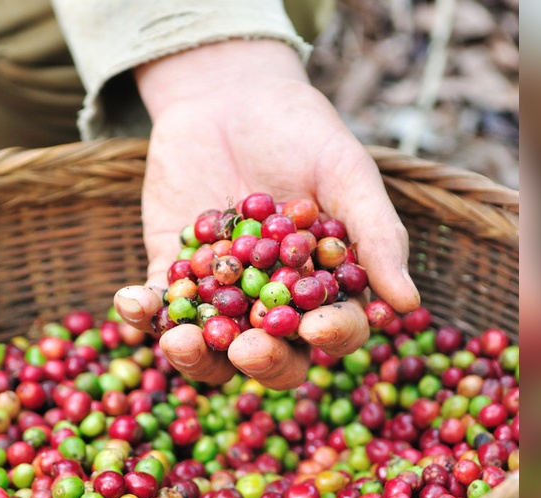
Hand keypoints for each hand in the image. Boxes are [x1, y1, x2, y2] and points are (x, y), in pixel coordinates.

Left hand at [114, 40, 419, 388]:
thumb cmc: (301, 131)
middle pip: (274, 354)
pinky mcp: (173, 272)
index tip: (316, 327)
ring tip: (180, 341)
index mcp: (325, 286)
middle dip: (262, 360)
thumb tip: (409, 305)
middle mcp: (275, 302)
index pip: (336, 327)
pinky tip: (131, 303)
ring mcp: (223, 292)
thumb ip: (376, 234)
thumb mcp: (346, 172)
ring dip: (194, 354)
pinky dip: (142, 312)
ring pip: (211, 346)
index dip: (331, 335)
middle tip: (246, 349)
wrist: (229, 94)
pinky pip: (159, 305)